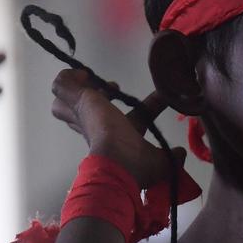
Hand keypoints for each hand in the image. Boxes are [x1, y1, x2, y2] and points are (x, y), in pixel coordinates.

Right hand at [49, 69, 183, 188]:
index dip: (146, 106)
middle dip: (96, 99)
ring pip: (61, 104)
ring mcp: (82, 114)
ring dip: (77, 92)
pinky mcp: (78, 101)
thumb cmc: (134, 166)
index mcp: (115, 140)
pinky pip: (60, 85)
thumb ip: (172, 157)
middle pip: (80, 114)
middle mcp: (94, 128)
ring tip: (99, 87)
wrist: (115, 163)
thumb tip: (181, 153)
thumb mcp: (159, 161)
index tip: (160, 97)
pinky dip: (69, 77)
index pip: (131, 118)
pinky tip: (86, 76)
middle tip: (115, 92)